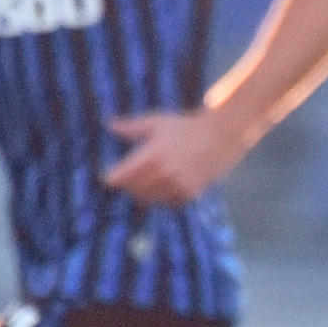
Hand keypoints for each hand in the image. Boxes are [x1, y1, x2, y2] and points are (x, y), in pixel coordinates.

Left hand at [102, 111, 243, 205]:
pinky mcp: (189, 193)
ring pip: (149, 199)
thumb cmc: (185, 127)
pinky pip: (166, 203)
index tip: (107, 177)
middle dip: (126, 185)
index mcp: (152, 155)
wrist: (220, 137)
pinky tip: (159, 188)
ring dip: (142, 193)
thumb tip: (110, 125)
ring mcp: (177, 185)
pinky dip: (160, 198)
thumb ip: (132, 126)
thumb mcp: (157, 123)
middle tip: (124, 180)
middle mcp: (164, 173)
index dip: (112, 178)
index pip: (122, 176)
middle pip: (133, 189)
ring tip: (141, 185)